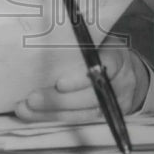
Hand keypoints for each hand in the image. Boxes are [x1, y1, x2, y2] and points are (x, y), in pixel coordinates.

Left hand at [14, 47, 149, 122]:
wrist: (128, 72)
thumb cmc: (101, 48)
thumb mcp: (97, 37)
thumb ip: (78, 38)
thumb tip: (41, 32)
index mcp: (117, 56)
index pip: (104, 66)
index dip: (82, 78)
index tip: (59, 84)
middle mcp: (121, 82)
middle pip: (91, 97)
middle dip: (59, 101)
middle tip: (32, 99)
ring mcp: (116, 103)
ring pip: (84, 114)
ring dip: (51, 114)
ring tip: (25, 110)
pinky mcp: (106, 117)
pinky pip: (80, 121)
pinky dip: (55, 119)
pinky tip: (34, 116)